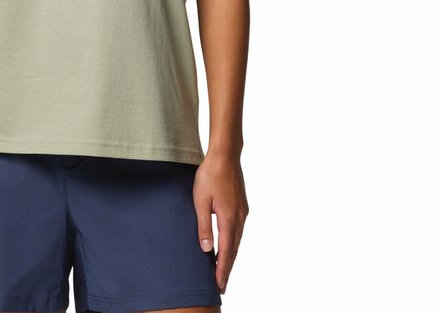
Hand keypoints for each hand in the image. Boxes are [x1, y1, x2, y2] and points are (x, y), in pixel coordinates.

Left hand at [192, 153, 248, 293]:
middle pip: (234, 249)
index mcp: (228, 218)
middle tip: (221, 285)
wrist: (225, 156)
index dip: (222, 269)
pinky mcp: (241, 206)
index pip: (226, 251)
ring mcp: (242, 212)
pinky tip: (228, 246)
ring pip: (237, 240)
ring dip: (231, 256)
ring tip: (223, 270)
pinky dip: (233, 243)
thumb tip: (206, 249)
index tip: (219, 284)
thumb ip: (203, 225)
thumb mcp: (200, 201)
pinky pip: (238, 230)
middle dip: (227, 268)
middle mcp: (239, 218)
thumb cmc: (209, 176)